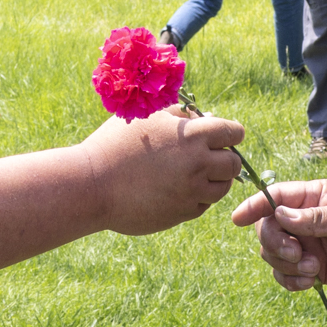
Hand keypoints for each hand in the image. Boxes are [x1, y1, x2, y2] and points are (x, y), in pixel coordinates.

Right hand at [82, 108, 244, 232]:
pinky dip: (196, 197)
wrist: (92, 185)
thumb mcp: (147, 117)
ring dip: (214, 180)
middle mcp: (197, 163)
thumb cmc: (115, 144)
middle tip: (207, 157)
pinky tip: (176, 189)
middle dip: (225, 158)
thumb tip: (205, 117)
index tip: (220, 136)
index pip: (234, 132)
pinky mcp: (182, 213)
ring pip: (223, 187)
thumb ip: (180, 113)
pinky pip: (203, 205)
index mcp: (192, 135)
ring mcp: (191, 191)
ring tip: (191, 174)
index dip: (230, 133)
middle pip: (234, 164)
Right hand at [230, 179, 326, 289]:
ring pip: (273, 255)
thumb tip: (280, 215)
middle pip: (268, 229)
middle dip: (274, 243)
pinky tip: (308, 283)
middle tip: (296, 254)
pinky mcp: (313, 268)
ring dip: (285, 265)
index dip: (253, 206)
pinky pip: (287, 276)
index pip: (274, 197)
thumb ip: (316, 218)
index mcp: (312, 198)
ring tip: (313, 268)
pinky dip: (291, 281)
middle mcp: (303, 221)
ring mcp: (307, 245)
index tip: (237, 219)